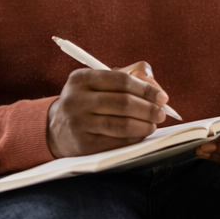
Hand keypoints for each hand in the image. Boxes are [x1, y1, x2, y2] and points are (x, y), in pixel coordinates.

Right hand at [47, 61, 168, 157]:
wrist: (57, 129)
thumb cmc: (88, 101)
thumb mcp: (100, 82)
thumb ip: (130, 75)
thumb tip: (154, 85)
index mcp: (81, 78)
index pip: (121, 81)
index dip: (146, 89)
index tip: (162, 97)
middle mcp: (76, 99)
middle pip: (123, 103)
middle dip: (148, 109)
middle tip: (161, 113)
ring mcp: (78, 123)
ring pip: (121, 124)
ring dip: (144, 125)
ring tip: (153, 124)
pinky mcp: (83, 144)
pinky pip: (117, 141)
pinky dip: (134, 138)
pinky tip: (140, 134)